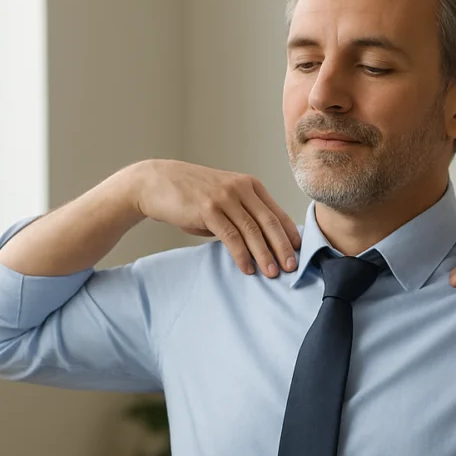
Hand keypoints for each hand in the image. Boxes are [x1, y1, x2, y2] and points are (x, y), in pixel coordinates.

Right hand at [128, 159, 301, 276]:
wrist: (156, 182)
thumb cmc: (191, 195)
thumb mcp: (223, 200)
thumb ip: (241, 216)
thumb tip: (261, 244)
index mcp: (250, 185)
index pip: (277, 212)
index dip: (290, 234)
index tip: (299, 253)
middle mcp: (241, 188)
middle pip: (269, 222)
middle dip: (283, 247)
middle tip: (291, 268)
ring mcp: (225, 197)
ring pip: (252, 231)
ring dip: (264, 254)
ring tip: (272, 273)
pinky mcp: (208, 209)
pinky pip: (231, 236)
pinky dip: (241, 254)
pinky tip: (247, 268)